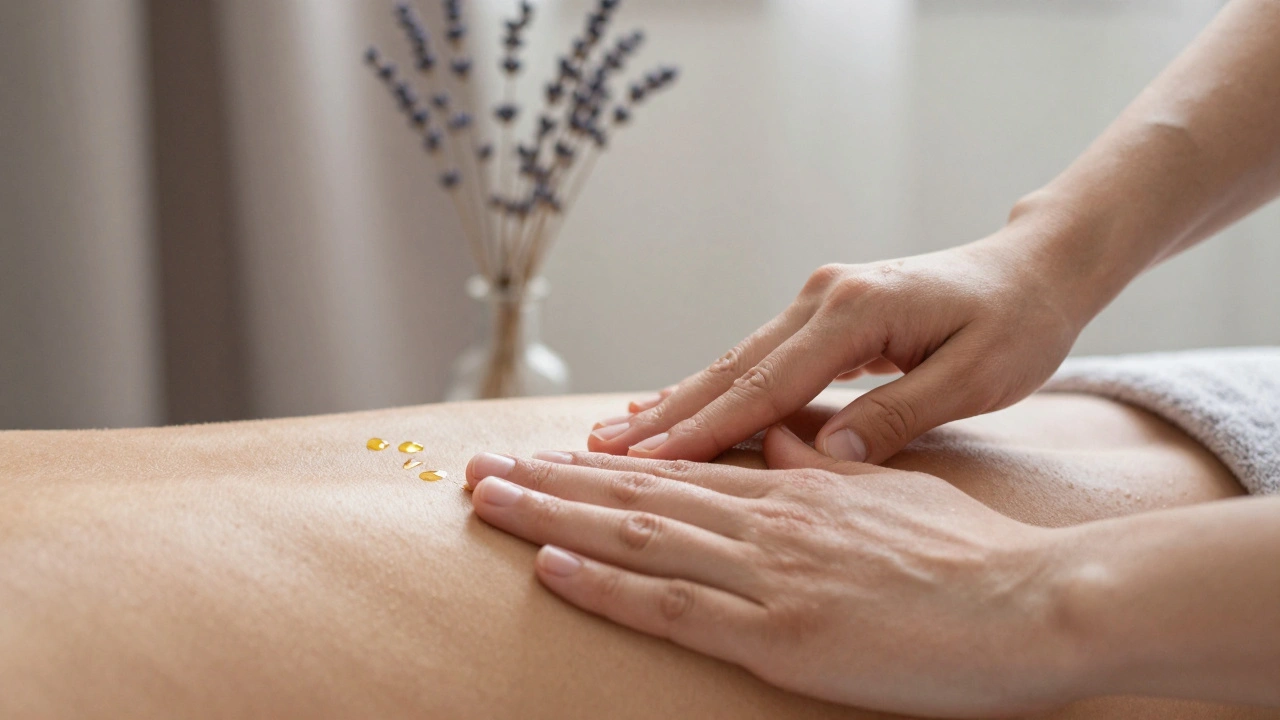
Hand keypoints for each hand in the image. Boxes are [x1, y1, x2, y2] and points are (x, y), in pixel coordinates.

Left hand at [466, 425, 1083, 716]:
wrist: (1032, 602)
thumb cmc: (969, 553)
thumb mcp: (889, 490)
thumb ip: (823, 461)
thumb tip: (776, 435)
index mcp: (791, 487)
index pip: (671, 471)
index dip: (595, 465)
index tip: (538, 455)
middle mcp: (767, 518)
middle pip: (633, 493)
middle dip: (546, 480)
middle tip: (474, 469)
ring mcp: (770, 572)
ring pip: (637, 536)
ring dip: (551, 518)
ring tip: (485, 501)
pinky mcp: (783, 631)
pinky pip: (675, 604)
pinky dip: (607, 585)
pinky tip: (552, 567)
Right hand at [588, 233, 1084, 464]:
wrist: (1037, 268)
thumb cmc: (1019, 325)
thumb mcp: (979, 377)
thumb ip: (900, 414)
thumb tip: (826, 450)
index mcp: (857, 312)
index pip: (765, 385)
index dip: (705, 430)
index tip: (647, 463)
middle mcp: (824, 297)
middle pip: (730, 368)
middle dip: (664, 414)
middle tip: (596, 450)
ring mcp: (819, 299)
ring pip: (733, 361)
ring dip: (676, 400)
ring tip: (615, 434)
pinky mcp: (824, 312)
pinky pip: (756, 358)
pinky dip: (713, 388)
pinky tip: (675, 406)